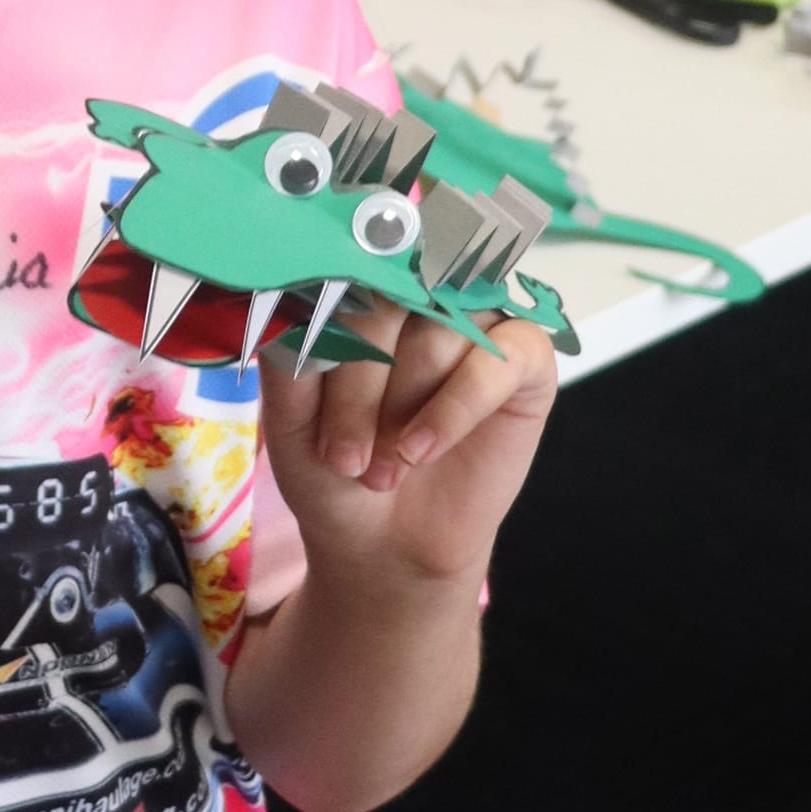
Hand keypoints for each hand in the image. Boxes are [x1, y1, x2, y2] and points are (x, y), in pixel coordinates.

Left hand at [258, 297, 558, 592]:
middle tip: (344, 458)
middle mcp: (417, 293)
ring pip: (439, 328)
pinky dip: (456, 408)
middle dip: (360, 382)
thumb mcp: (289, 419)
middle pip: (391, 298)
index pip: (340, 272)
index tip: (304, 398)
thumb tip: (286, 306)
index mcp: (358, 288)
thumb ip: (286, 358)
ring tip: (381, 471)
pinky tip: (422, 450)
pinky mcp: (524, 358)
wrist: (386, 539)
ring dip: (404, 406)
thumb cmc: (332, 466)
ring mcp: (473, 320)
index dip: (324, 336)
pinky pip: (499, 359)